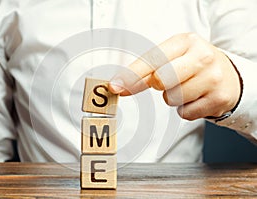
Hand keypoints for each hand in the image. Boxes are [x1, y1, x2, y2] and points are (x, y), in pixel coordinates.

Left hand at [109, 33, 240, 119]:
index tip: (115, 87)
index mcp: (186, 42)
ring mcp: (212, 78)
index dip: (131, 74)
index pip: (152, 59)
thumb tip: (119, 85)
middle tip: (167, 81)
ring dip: (172, 98)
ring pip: (171, 99)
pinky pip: (185, 113)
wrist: (229, 76)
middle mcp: (202, 57)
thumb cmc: (194, 65)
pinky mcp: (218, 99)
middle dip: (158, 85)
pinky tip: (196, 98)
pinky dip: (185, 109)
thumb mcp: (173, 57)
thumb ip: (146, 70)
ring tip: (187, 87)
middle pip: (161, 79)